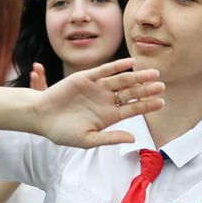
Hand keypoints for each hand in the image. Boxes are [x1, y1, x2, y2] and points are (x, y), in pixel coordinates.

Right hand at [32, 58, 163, 147]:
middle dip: (146, 89)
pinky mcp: (86, 78)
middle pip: (130, 93)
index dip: (146, 105)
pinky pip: (105, 70)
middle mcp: (105, 100)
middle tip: (161, 86)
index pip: (132, 109)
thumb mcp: (87, 139)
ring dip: (137, 77)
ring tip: (153, 73)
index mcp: (108, 116)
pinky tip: (131, 63)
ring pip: (121, 80)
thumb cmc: (61, 132)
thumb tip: (133, 139)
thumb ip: (110, 138)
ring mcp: (97, 88)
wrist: (40, 118)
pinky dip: (117, 66)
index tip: (161, 102)